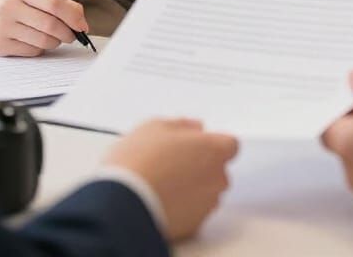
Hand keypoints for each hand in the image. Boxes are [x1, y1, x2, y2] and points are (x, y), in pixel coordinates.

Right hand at [0, 0, 88, 55]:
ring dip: (54, 42)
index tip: (82, 25)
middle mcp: (10, 7)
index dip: (73, 15)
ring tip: (53, 38)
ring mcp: (3, 27)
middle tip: (72, 35)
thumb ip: (51, 3)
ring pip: (43, 40)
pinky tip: (34, 43)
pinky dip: (40, 49)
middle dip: (68, 33)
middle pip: (51, 24)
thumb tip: (80, 18)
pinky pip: (31, 51)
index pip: (54, 3)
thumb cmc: (5, 6)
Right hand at [105, 119, 238, 240]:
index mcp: (213, 149)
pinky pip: (194, 212)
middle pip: (218, 169)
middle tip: (173, 162)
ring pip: (206, 192)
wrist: (123, 202)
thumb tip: (194, 128)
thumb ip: (182, 125)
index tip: (195, 144)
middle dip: (201, 165)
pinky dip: (183, 206)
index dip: (211, 143)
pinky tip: (162, 199)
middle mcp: (217, 178)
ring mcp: (206, 204)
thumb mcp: (155, 127)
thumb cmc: (139, 161)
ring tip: (163, 182)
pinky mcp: (193, 226)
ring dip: (193, 187)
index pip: (229, 144)